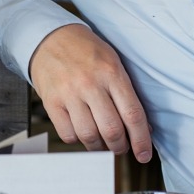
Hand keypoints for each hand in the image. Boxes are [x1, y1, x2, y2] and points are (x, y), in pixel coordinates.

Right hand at [29, 24, 151, 160]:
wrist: (49, 38)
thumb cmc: (85, 51)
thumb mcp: (113, 62)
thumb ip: (126, 93)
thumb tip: (142, 127)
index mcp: (111, 73)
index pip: (132, 114)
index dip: (141, 140)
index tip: (144, 155)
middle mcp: (90, 84)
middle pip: (111, 130)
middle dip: (120, 147)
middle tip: (121, 147)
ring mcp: (69, 94)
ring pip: (89, 136)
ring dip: (99, 147)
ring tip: (102, 143)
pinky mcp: (51, 102)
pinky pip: (67, 134)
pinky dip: (77, 140)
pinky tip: (81, 132)